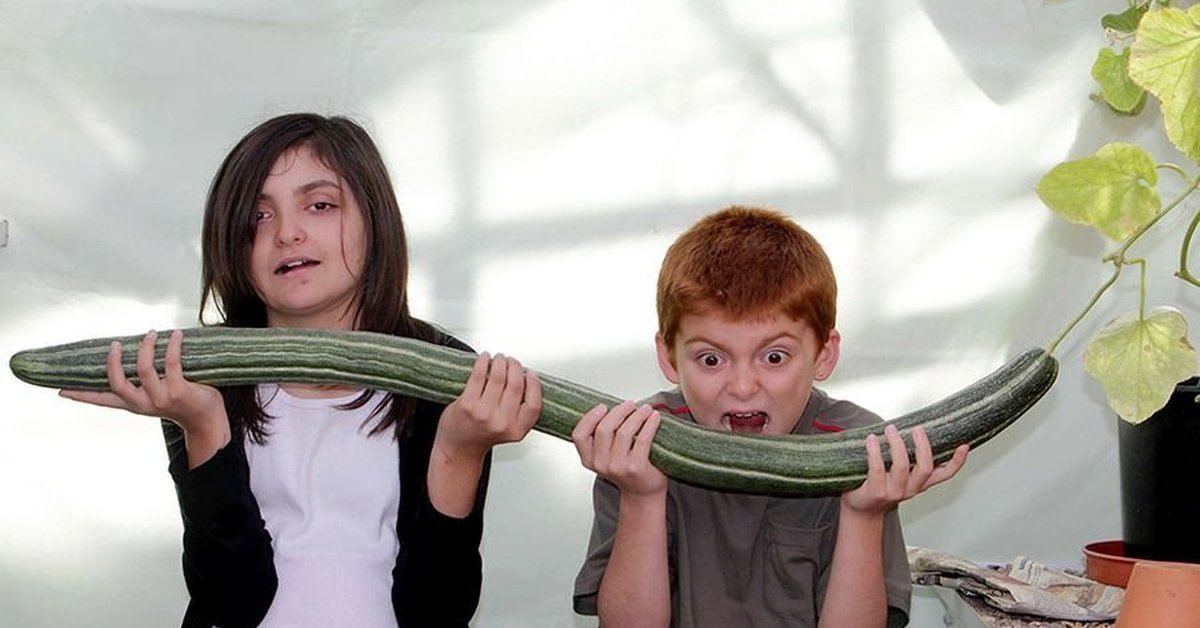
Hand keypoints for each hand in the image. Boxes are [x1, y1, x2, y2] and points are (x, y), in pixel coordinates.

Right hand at [58, 329, 226, 431]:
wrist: (207, 420)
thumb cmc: (183, 402)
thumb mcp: (157, 395)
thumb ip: (144, 382)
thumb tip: (136, 354)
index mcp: (134, 405)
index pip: (102, 401)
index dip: (82, 396)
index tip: (60, 391)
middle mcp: (143, 403)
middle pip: (117, 384)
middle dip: (112, 362)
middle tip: (114, 344)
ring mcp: (160, 398)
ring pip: (142, 369)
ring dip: (145, 347)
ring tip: (150, 333)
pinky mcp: (179, 391)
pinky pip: (171, 363)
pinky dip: (172, 345)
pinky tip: (176, 334)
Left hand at [435, 353, 541, 460]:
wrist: (458, 448)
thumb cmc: (481, 435)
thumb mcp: (509, 430)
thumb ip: (519, 410)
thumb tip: (525, 378)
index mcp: (516, 430)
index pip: (534, 404)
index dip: (534, 384)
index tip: (530, 374)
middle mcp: (502, 423)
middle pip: (516, 385)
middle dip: (515, 367)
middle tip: (511, 361)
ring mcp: (484, 414)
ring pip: (498, 377)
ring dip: (500, 362)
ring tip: (499, 358)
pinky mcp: (467, 405)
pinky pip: (478, 376)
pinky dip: (483, 362)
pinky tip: (484, 358)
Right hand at [572, 401, 667, 496]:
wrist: (642, 493)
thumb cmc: (626, 470)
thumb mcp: (605, 456)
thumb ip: (602, 437)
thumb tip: (614, 407)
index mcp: (589, 459)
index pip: (579, 435)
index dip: (589, 418)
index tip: (602, 407)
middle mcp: (601, 464)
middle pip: (604, 429)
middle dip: (619, 411)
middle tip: (630, 405)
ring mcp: (618, 467)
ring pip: (624, 431)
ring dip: (636, 415)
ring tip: (645, 409)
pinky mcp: (636, 467)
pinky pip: (643, 438)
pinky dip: (650, 424)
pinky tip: (654, 417)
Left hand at [841, 425, 967, 513]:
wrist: (862, 510)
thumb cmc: (880, 486)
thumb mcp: (900, 475)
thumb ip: (909, 459)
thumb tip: (912, 429)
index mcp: (920, 483)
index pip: (945, 474)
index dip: (957, 462)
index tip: (964, 446)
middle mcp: (911, 489)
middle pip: (925, 467)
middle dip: (923, 446)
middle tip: (917, 429)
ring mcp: (894, 492)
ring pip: (902, 466)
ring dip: (897, 444)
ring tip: (891, 429)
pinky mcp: (876, 491)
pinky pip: (877, 468)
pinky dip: (875, 451)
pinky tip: (872, 439)